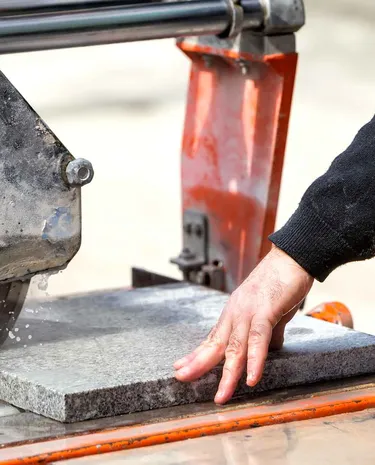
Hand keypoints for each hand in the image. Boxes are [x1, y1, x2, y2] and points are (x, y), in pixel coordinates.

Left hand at [174, 246, 312, 403]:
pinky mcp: (266, 310)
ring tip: (221, 396)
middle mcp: (236, 312)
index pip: (212, 337)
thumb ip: (268, 331)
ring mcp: (249, 311)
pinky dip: (255, 360)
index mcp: (234, 312)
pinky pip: (258, 339)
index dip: (197, 354)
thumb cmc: (280, 282)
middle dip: (198, 364)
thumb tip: (270, 349)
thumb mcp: (270, 312)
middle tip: (182, 379)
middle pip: (215, 343)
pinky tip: (251, 378)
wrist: (292, 257)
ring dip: (228, 374)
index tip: (181, 367)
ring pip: (235, 346)